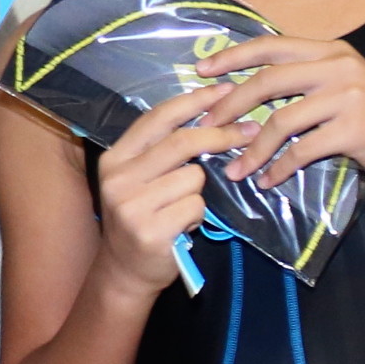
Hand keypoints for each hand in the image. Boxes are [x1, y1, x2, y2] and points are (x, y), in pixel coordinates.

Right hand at [86, 85, 222, 296]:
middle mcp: (117, 179)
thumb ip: (163, 150)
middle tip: (249, 132)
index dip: (194, 101)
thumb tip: (212, 114)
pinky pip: (196, 207)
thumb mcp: (140, 179)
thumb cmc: (141, 218)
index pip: (158, 118)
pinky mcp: (150, 231)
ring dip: (199, 191)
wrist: (124, 272)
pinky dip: (197, 216)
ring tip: (182, 208)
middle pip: (181, 142)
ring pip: (193, 178)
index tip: (226, 90)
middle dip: (221, 134)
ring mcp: (131, 206)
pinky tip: (181, 227)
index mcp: (115, 158)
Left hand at [182, 34, 364, 193]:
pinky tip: (268, 181)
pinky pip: (302, 149)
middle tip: (205, 129)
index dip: (232, 57)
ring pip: (280, 120)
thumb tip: (246, 89)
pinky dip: (279, 168)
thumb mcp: (341, 87)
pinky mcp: (354, 128)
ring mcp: (348, 95)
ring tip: (234, 170)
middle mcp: (338, 65)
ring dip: (251, 149)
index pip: (271, 46)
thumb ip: (304, 80)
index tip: (201, 71)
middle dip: (229, 106)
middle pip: (267, 81)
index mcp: (330, 50)